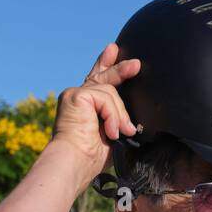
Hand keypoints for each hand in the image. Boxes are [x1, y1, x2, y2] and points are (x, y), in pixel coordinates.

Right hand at [51, 43, 140, 179]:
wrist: (75, 162)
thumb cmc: (91, 156)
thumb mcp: (111, 133)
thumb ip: (117, 120)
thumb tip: (132, 122)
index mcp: (85, 106)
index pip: (96, 81)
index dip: (105, 64)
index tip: (113, 50)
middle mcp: (77, 97)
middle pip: (102, 77)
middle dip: (120, 69)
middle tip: (136, 64)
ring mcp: (75, 94)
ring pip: (110, 92)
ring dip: (119, 115)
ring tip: (119, 133)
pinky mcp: (76, 95)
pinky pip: (106, 98)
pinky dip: (112, 115)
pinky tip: (111, 131)